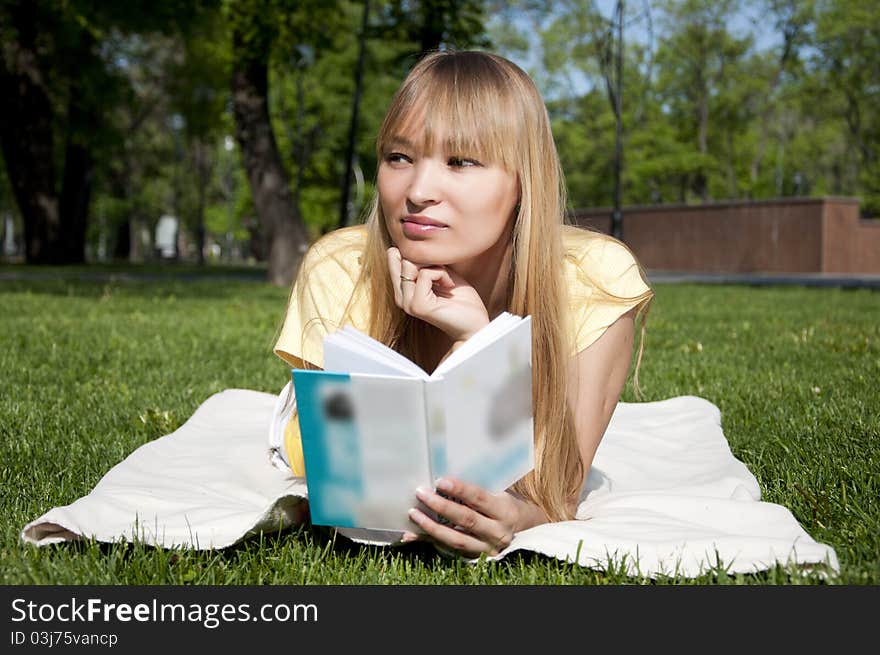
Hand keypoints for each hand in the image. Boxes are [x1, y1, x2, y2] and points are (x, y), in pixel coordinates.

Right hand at [387, 247, 488, 342]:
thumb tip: (409, 245)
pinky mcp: (418, 305)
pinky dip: (442, 274)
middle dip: (424, 257)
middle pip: (398, 257)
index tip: (436, 265)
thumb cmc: (462, 300)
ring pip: (409, 264)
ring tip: (446, 281)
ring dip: (435, 266)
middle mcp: (401, 297)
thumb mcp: (440, 272)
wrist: (474, 324)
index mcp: (403, 290)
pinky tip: (449, 286)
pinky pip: (425, 274)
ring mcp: (408, 303)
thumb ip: (424, 261)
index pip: (393, 256)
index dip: (417, 252)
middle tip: (441, 272)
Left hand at [401, 477, 525, 557]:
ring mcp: (486, 548)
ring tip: (413, 513)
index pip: (480, 498)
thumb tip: (446, 477)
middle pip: (466, 519)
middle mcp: (498, 532)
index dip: (460, 490)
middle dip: (441, 506)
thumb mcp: (500, 492)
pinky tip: (412, 535)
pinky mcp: (475, 557)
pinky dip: (429, 541)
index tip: (441, 481)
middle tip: (421, 493)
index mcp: (505, 511)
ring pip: (456, 539)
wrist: (522, 529)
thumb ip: (479, 487)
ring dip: (432, 527)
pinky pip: (448, 550)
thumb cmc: (504, 503)